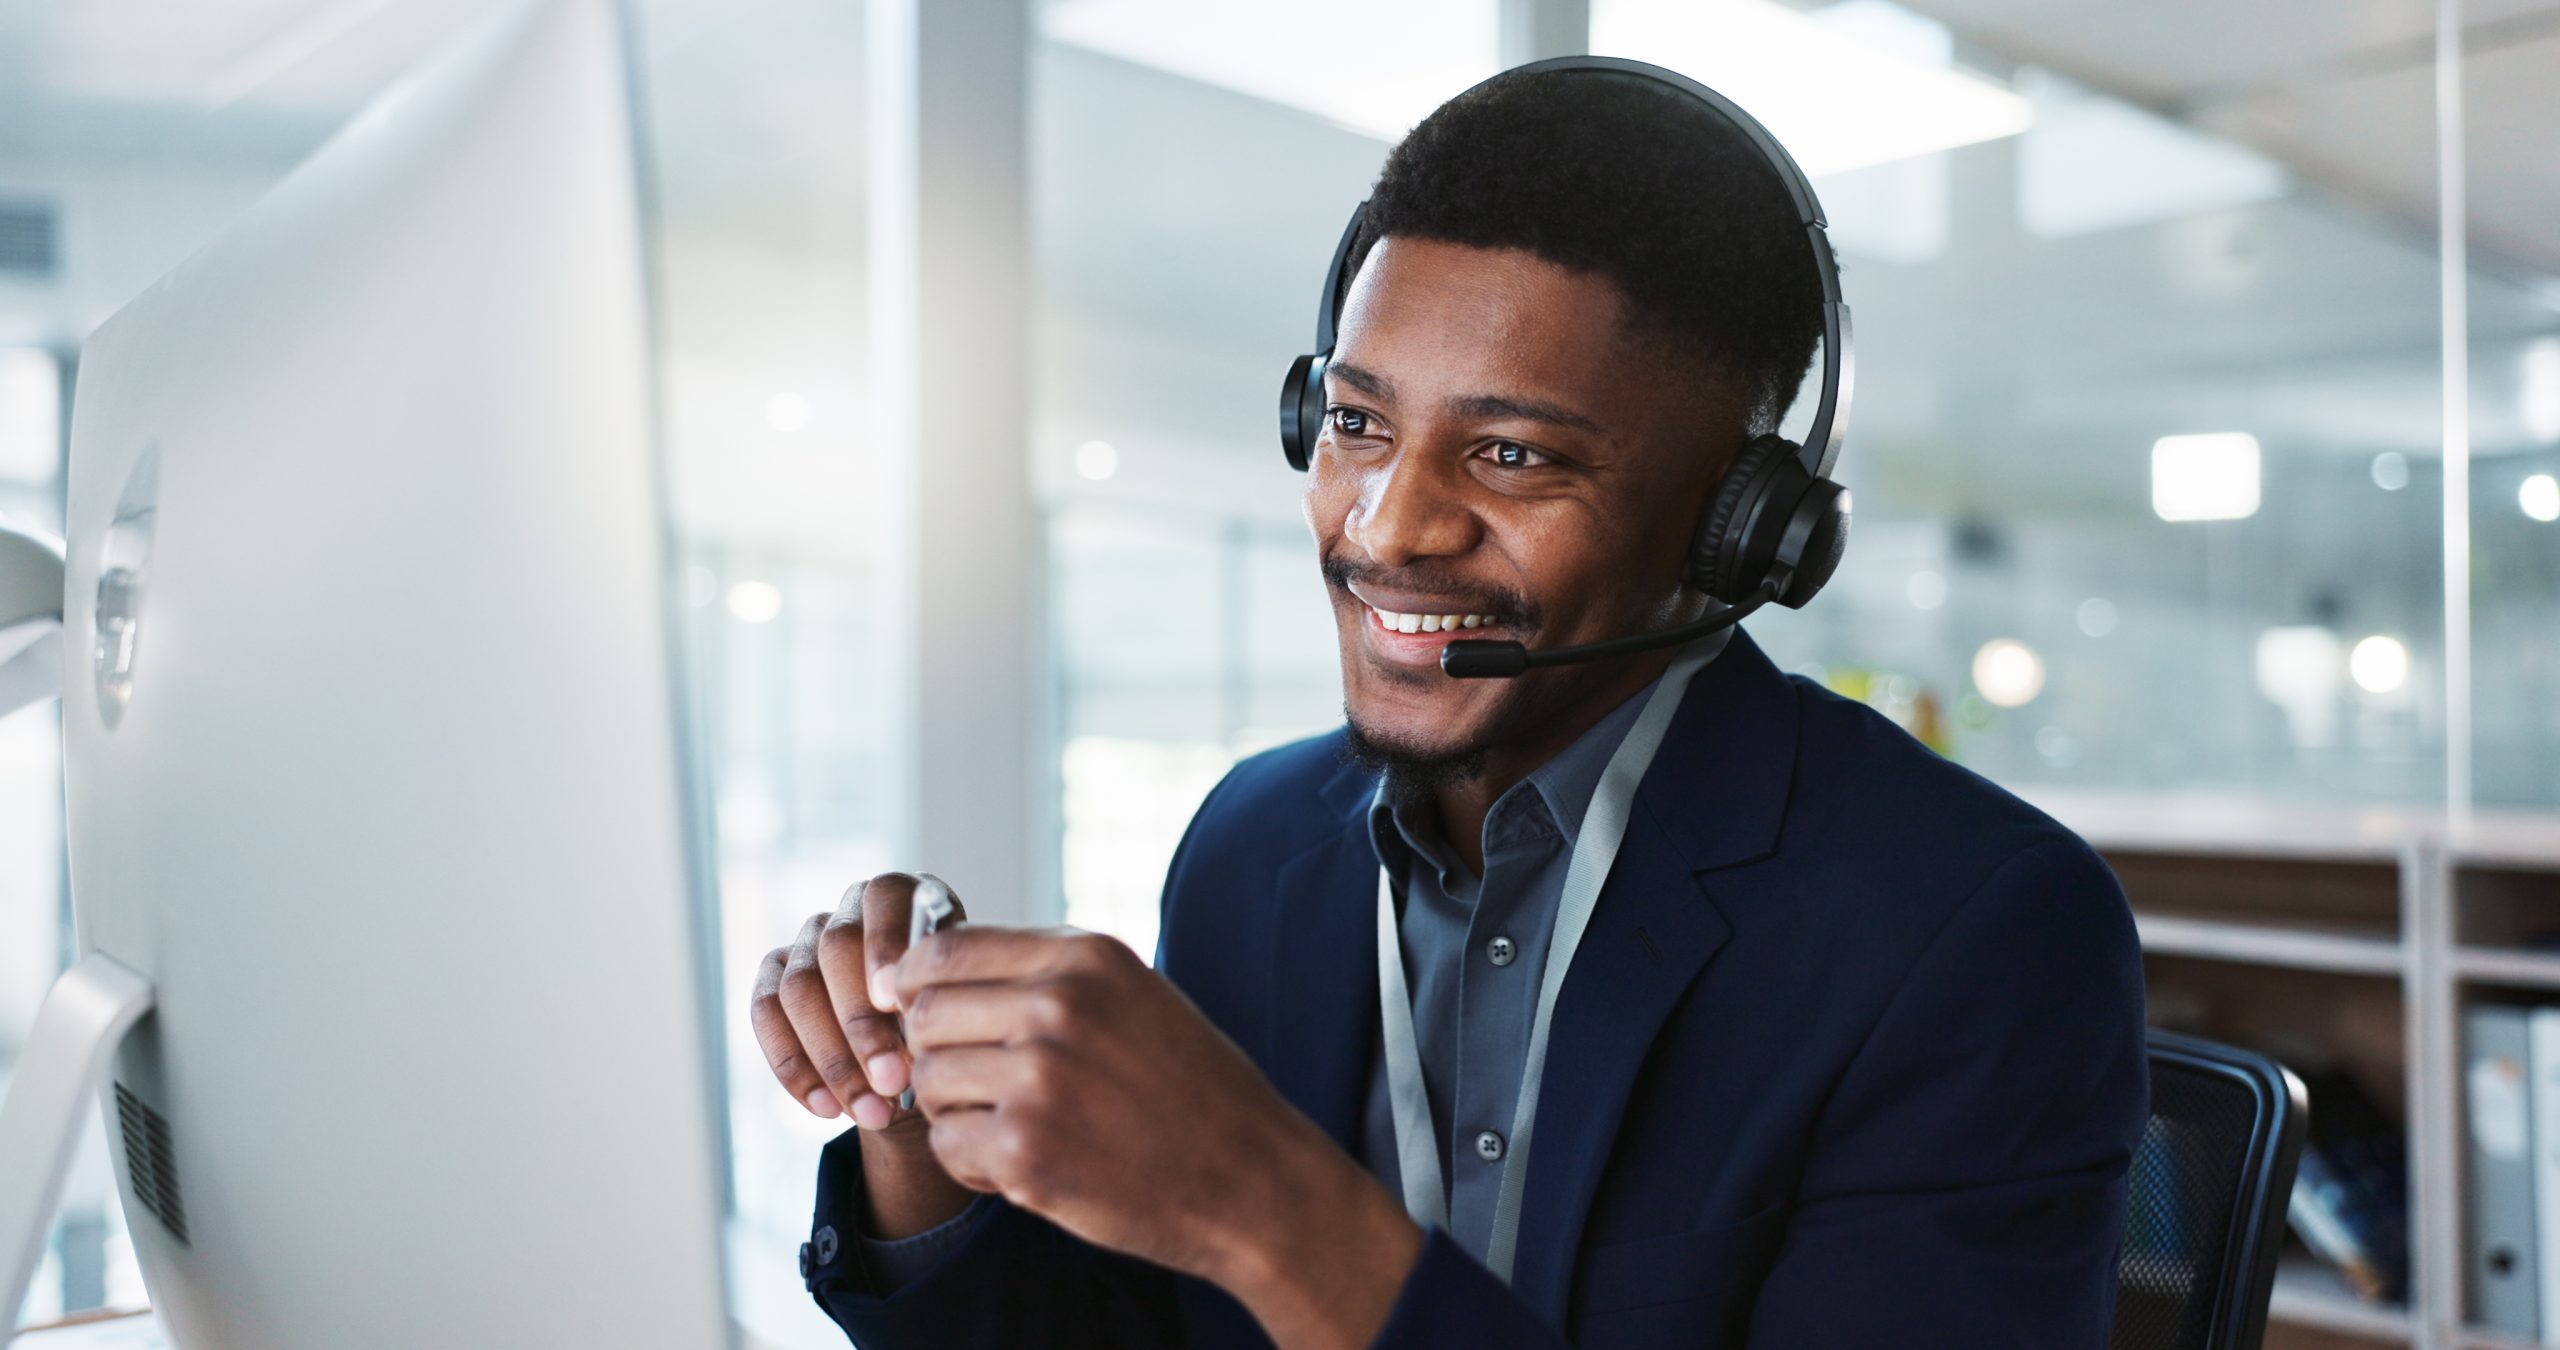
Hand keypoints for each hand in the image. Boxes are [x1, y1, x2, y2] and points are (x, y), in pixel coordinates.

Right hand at [750, 872, 975, 1236]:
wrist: (923, 1048)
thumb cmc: (952, 1015)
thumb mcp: (960, 1002)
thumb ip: (940, 1000)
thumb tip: (910, 1030)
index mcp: (904, 895)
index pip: (885, 898)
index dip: (887, 947)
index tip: (899, 1004)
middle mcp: (849, 908)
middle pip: (835, 949)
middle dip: (862, 1024)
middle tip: (893, 1080)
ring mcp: (806, 941)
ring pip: (798, 989)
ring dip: (833, 1060)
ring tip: (872, 1112)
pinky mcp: (773, 977)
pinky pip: (766, 1015)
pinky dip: (795, 1068)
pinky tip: (827, 1109)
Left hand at [892, 926, 1420, 1348]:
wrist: (1253, 1182)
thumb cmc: (1192, 1090)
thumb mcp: (1133, 995)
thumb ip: (1049, 975)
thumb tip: (935, 967)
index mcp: (1085, 958)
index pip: (943, 952)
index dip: (917, 987)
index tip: (924, 1015)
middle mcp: (1058, 1007)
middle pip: (925, 1016)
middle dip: (937, 1053)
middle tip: (981, 1087)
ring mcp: (1039, 1080)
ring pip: (927, 1083)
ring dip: (955, 1112)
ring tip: (1012, 1128)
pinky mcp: (1026, 1153)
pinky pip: (945, 1147)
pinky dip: (972, 1164)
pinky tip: (1024, 1167)